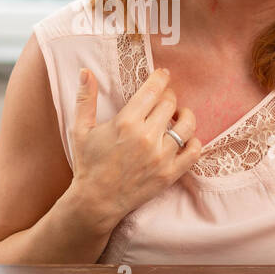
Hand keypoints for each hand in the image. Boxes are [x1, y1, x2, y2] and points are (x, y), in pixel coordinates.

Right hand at [69, 66, 201, 227]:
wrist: (96, 201)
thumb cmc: (88, 164)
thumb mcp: (80, 130)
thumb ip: (85, 99)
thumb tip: (86, 71)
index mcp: (126, 122)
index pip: (153, 90)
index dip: (161, 78)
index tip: (163, 75)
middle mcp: (146, 137)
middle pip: (170, 104)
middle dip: (169, 97)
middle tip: (164, 99)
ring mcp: (161, 156)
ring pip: (186, 125)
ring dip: (184, 116)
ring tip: (177, 116)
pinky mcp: (169, 174)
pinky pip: (194, 152)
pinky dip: (194, 141)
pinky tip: (184, 139)